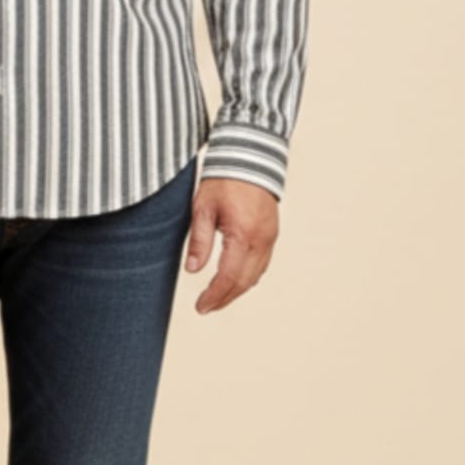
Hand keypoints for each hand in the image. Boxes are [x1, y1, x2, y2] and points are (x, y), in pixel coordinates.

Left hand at [183, 177, 278, 313]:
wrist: (249, 157)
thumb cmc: (224, 179)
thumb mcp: (203, 208)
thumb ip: (199, 240)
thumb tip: (192, 269)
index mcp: (243, 235)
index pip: (228, 276)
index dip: (214, 295)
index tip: (201, 306)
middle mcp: (261, 240)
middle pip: (244, 281)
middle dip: (225, 298)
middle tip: (206, 307)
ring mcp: (270, 237)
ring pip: (256, 275)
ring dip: (237, 290)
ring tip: (218, 298)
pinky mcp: (272, 232)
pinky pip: (262, 263)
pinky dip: (248, 276)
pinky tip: (235, 279)